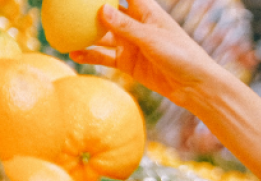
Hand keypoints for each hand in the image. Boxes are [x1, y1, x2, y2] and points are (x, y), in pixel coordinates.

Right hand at [70, 0, 224, 109]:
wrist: (195, 87)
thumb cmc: (181, 56)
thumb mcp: (152, 39)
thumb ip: (126, 26)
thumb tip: (101, 10)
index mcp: (147, 12)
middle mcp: (136, 25)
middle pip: (107, 12)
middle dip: (87, 8)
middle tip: (65, 6)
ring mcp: (131, 44)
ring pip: (101, 35)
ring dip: (83, 33)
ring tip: (60, 31)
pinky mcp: (128, 63)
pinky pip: (104, 57)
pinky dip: (89, 55)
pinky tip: (72, 53)